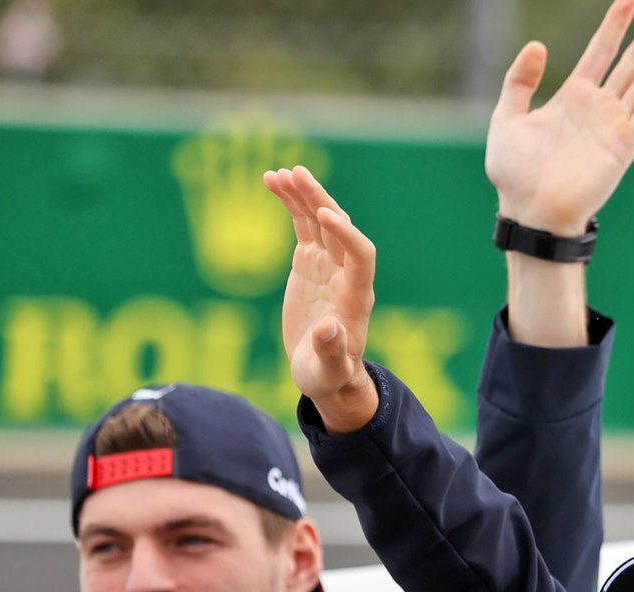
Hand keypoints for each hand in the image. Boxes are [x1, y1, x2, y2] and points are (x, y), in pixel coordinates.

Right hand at [262, 165, 378, 432]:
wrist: (324, 372)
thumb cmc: (328, 376)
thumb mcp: (328, 371)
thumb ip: (331, 351)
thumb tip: (331, 329)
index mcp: (356, 297)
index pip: (361, 255)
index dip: (347, 234)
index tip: (324, 216)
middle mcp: (346, 275)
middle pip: (338, 228)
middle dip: (320, 201)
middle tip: (296, 174)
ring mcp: (328, 265)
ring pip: (319, 220)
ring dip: (303, 195)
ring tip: (280, 173)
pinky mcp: (310, 263)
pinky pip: (303, 225)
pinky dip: (290, 204)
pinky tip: (272, 182)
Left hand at [486, 0, 633, 234]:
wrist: (529, 212)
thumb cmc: (514, 173)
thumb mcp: (506, 117)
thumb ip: (519, 81)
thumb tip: (538, 45)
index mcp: (573, 96)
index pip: (601, 50)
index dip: (615, 23)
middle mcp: (598, 107)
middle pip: (631, 61)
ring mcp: (613, 126)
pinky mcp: (622, 147)